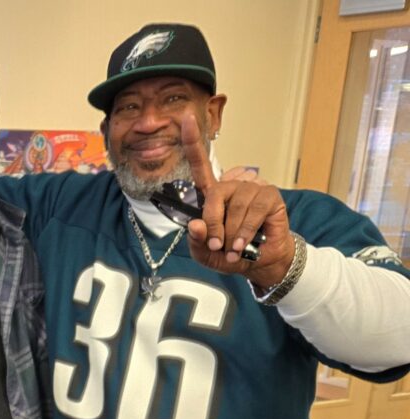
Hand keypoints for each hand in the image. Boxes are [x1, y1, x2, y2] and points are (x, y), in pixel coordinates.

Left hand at [181, 115, 294, 289]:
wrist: (259, 262)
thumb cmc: (230, 253)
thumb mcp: (205, 252)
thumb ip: (197, 240)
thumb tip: (195, 224)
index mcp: (212, 195)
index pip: (200, 165)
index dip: (193, 142)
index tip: (186, 118)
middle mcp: (231, 186)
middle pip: (214, 195)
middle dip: (213, 225)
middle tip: (217, 245)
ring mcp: (252, 187)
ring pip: (235, 207)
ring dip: (232, 234)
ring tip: (234, 248)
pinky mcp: (270, 195)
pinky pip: (253, 211)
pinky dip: (245, 233)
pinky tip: (244, 245)